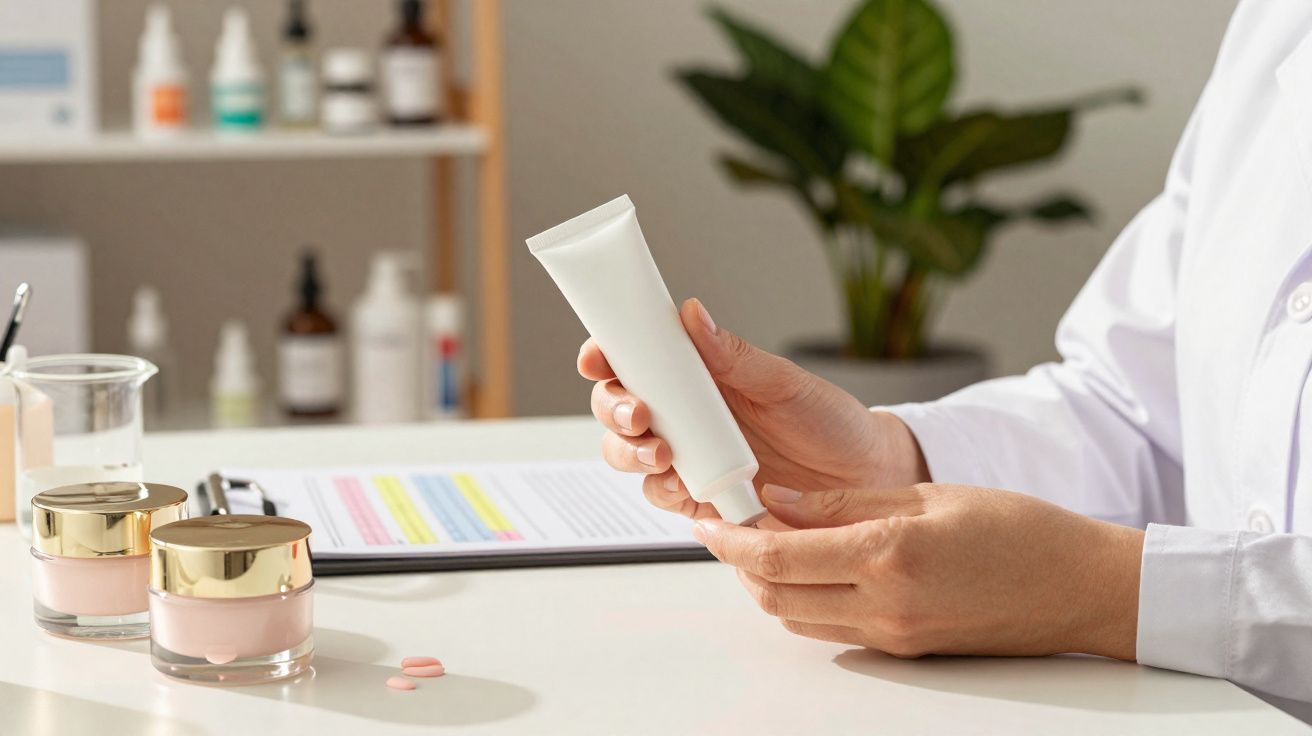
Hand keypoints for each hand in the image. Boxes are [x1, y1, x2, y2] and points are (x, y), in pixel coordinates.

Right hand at [578, 298, 928, 520]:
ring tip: (662, 451)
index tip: (599, 356)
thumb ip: (736, 357)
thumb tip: (693, 316)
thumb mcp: (786, 383)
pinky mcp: (701, 498)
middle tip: (638, 413)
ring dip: (631, 451)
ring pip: (629, 453)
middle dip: (613, 409)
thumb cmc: (830, 422)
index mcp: (698, 375)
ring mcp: (689, 457)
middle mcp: (684, 415)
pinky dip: (663, 490)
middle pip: (618, 408)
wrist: (867, 479)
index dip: (606, 355)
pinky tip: (682, 485)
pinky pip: (663, 495)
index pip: (636, 360)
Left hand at [695, 482, 1143, 659]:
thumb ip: (842, 501)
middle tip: (731, 525)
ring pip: (797, 618)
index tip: (710, 519)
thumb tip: (777, 497)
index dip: (731, 539)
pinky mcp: (905, 650)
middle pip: (775, 595)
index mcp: (888, 556)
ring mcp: (893, 636)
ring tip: (769, 540)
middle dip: (740, 562)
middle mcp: (884, 606)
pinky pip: (832, 629)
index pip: (778, 556)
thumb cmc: (1019, 530)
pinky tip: (812, 567)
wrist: (1080, 587)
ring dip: (770, 583)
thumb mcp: (925, 494)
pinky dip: (806, 599)